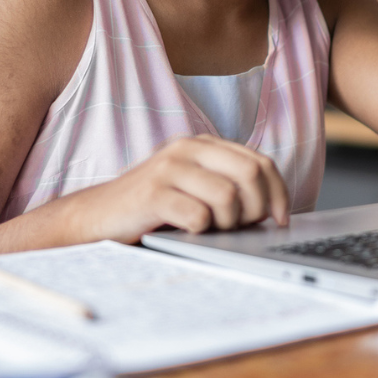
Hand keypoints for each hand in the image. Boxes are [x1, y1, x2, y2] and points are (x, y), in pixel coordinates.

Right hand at [63, 135, 290, 243]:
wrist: (97, 217)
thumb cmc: (153, 209)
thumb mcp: (195, 189)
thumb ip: (229, 188)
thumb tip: (273, 210)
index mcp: (204, 145)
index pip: (261, 162)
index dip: (279, 194)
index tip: (280, 220)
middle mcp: (188, 149)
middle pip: (252, 174)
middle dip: (256, 209)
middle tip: (241, 228)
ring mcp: (169, 168)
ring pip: (229, 197)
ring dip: (228, 224)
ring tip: (210, 231)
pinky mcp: (153, 194)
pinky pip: (199, 217)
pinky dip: (201, 232)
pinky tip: (187, 232)